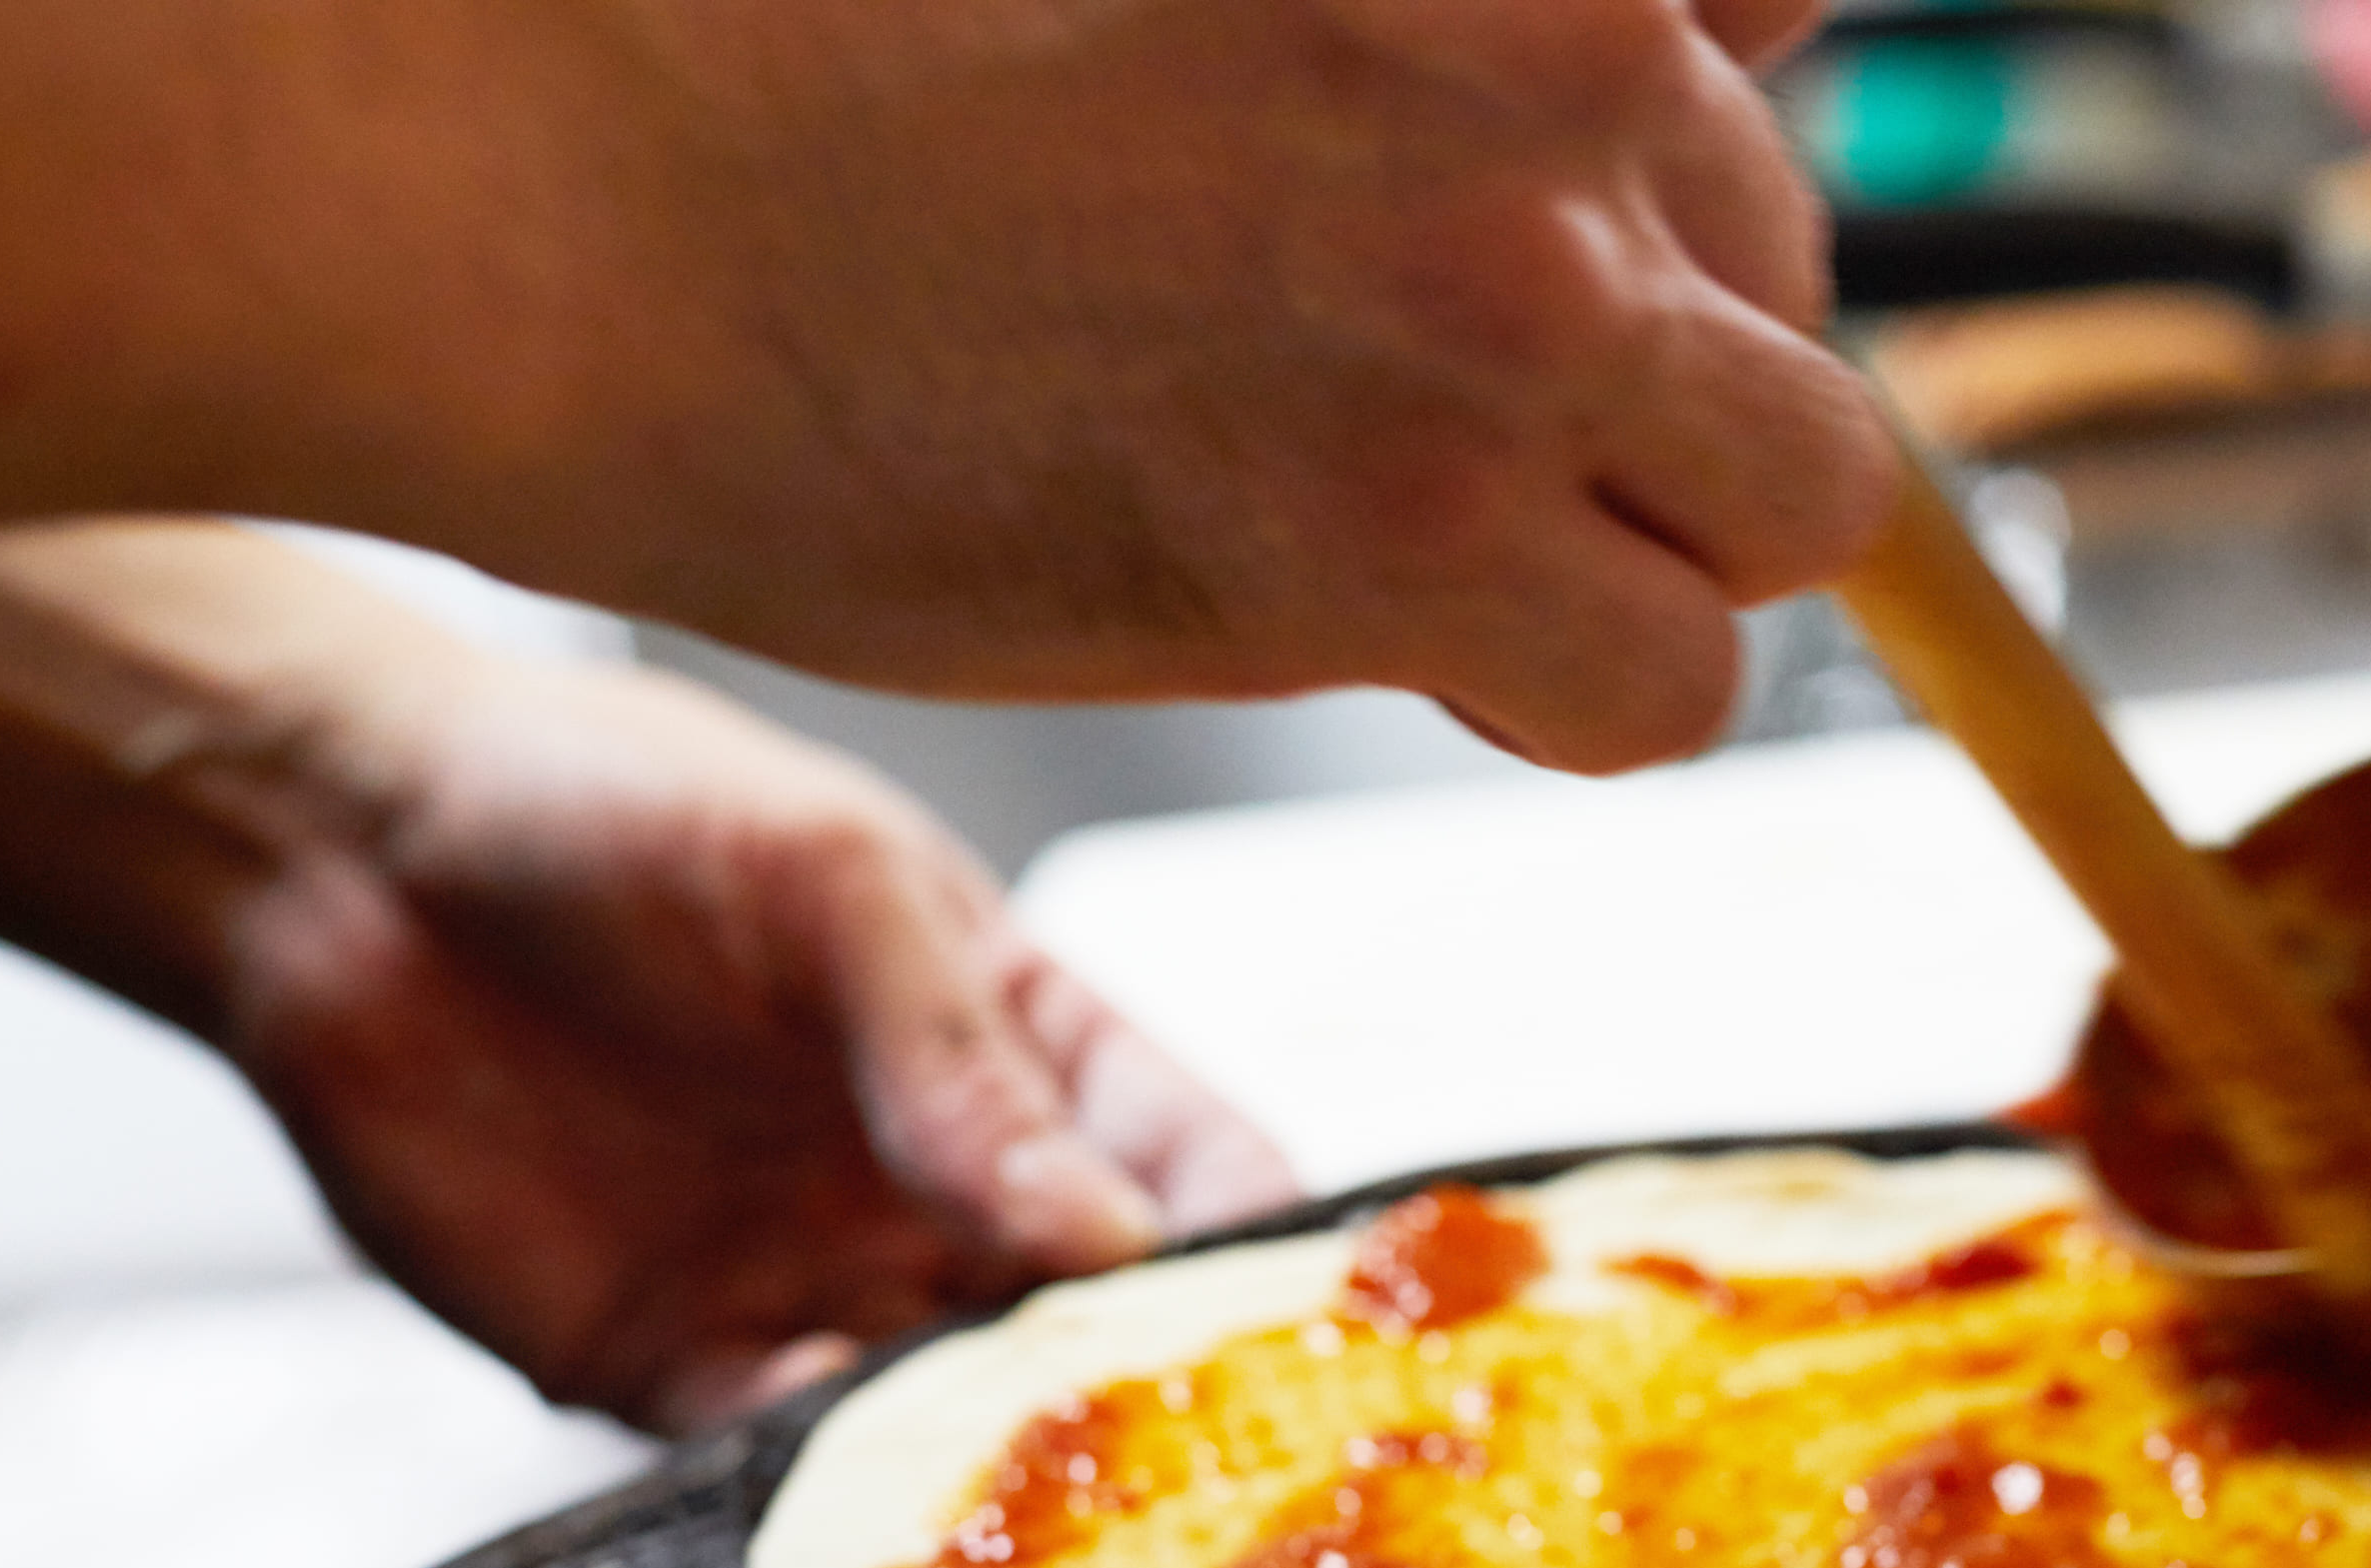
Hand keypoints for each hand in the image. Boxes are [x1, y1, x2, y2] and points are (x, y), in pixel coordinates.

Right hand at [0, 0, 1894, 769]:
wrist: (567, 193)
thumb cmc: (813, 48)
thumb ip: (1472, 13)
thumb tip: (1753, 35)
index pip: (1778, 29)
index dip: (1680, 167)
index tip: (1569, 236)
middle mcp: (1558, 74)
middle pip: (1792, 268)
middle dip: (1662, 360)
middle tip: (1451, 410)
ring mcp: (1507, 301)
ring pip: (1803, 500)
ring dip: (1665, 543)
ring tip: (1466, 545)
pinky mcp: (1417, 533)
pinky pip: (1672, 687)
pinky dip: (1576, 696)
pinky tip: (1418, 646)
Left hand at [0, 520, 1292, 1431]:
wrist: (323, 854)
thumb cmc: (603, 805)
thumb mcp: (829, 888)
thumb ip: (965, 1065)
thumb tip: (1111, 1245)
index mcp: (1032, 1055)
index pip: (1201, 1179)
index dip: (1273, 1272)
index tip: (1322, 1358)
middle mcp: (945, 1195)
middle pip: (1097, 1342)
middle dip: (1156, 1428)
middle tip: (1210, 1514)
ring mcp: (819, 1289)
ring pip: (952, 1432)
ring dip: (996, 1489)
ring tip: (1041, 1547)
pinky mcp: (674, 1373)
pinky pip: (776, 1469)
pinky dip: (821, 1508)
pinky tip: (845, 1514)